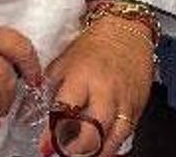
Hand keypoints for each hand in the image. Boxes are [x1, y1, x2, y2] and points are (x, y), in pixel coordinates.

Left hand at [43, 19, 154, 156]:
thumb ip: (52, 92)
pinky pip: (128, 133)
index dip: (54, 135)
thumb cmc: (93, 46)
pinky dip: (115, 144)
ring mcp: (124, 100)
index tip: (46, 147)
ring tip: (86, 155)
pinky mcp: (138, 105)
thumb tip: (36, 119)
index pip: (66, 112)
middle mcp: (105, 92)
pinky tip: (105, 148)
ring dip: (97, 153)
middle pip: (93, 132)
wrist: (126, 30)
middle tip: (66, 152)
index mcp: (81, 78)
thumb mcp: (64, 63)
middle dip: (77, 150)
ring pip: (114, 138)